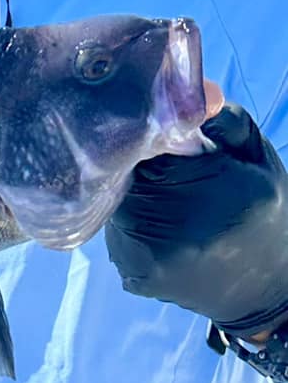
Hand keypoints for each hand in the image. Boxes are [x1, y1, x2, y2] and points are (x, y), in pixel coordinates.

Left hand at [106, 104, 287, 338]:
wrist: (268, 292)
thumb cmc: (261, 211)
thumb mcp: (256, 159)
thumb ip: (223, 122)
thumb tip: (193, 90)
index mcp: (208, 193)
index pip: (147, 144)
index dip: (144, 131)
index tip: (153, 129)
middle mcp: (172, 232)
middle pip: (124, 172)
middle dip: (136, 159)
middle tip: (161, 163)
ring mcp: (147, 259)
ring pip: (115, 200)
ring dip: (130, 191)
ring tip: (164, 196)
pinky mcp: (133, 276)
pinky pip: (116, 229)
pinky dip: (130, 220)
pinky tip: (158, 223)